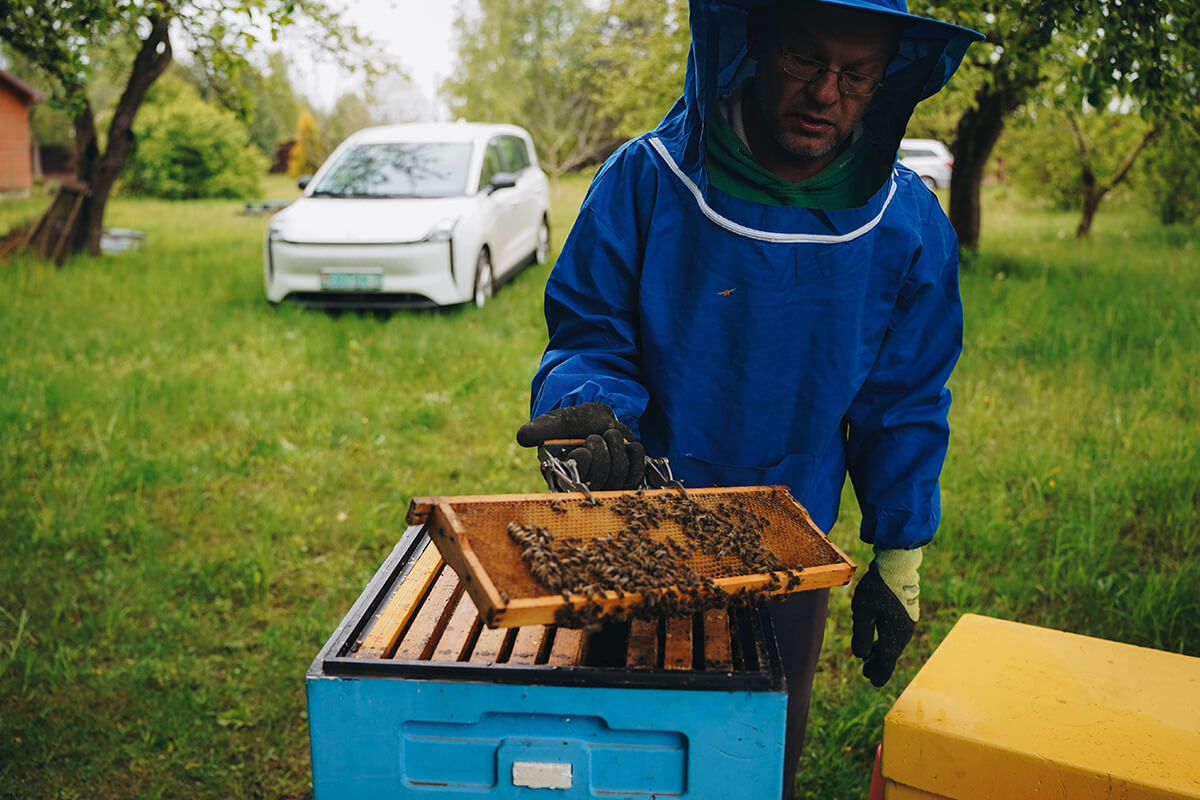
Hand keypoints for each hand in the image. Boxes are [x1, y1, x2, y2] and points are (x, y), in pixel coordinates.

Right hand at [516, 402, 645, 489]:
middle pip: (603, 478)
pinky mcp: (628, 481)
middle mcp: (587, 488)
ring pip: (622, 474)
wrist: (596, 420)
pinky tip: (626, 445)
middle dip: (601, 449)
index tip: (581, 448)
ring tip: (609, 435)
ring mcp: (609, 487)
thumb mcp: (552, 424)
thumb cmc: (571, 425)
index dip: (583, 462)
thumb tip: (522, 437)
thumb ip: (537, 430)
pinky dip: (634, 452)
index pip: (577, 483)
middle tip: (595, 437)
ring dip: (617, 446)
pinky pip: (638, 470)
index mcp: (564, 480)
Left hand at [851, 547, 921, 686]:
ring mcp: (907, 622)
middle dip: (878, 664)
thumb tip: (861, 655)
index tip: (873, 682)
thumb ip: (862, 634)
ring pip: (893, 643)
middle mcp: (904, 631)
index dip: (879, 672)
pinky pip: (895, 634)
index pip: (887, 660)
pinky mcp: (905, 614)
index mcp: (895, 634)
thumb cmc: (878, 587)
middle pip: (891, 654)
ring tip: (869, 659)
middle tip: (867, 674)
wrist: (897, 565)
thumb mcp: (863, 611)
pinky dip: (886, 641)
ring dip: (881, 652)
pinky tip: (878, 641)